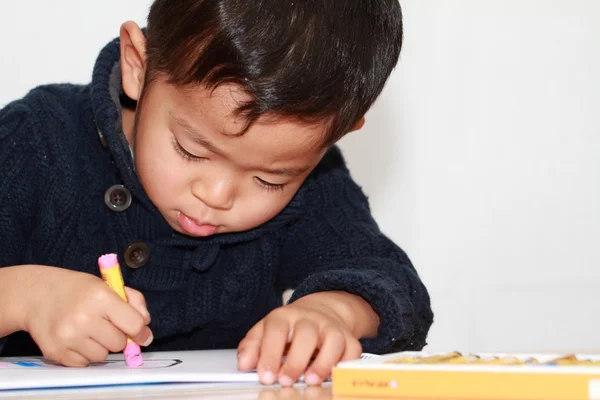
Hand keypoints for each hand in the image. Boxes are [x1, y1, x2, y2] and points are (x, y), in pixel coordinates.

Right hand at [21, 266, 151, 366]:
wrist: (37, 295)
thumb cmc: (77, 290)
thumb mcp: (107, 285)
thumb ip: (133, 300)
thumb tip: (145, 325)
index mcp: (101, 298)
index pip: (134, 325)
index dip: (141, 331)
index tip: (142, 334)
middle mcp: (84, 318)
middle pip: (119, 344)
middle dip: (118, 336)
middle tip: (106, 325)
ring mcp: (68, 337)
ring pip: (102, 356)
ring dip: (101, 346)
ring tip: (89, 331)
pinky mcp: (56, 352)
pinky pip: (84, 363)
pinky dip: (85, 354)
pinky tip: (77, 339)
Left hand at [237, 292, 372, 386]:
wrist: (320, 311)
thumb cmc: (289, 327)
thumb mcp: (265, 331)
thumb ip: (253, 346)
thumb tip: (244, 364)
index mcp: (285, 317)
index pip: (276, 330)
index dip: (270, 354)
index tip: (265, 376)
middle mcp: (309, 319)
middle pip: (306, 334)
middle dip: (295, 361)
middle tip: (285, 381)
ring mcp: (331, 327)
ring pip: (333, 340)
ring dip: (323, 362)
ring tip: (311, 380)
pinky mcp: (348, 338)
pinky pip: (352, 350)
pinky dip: (345, 364)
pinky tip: (333, 376)